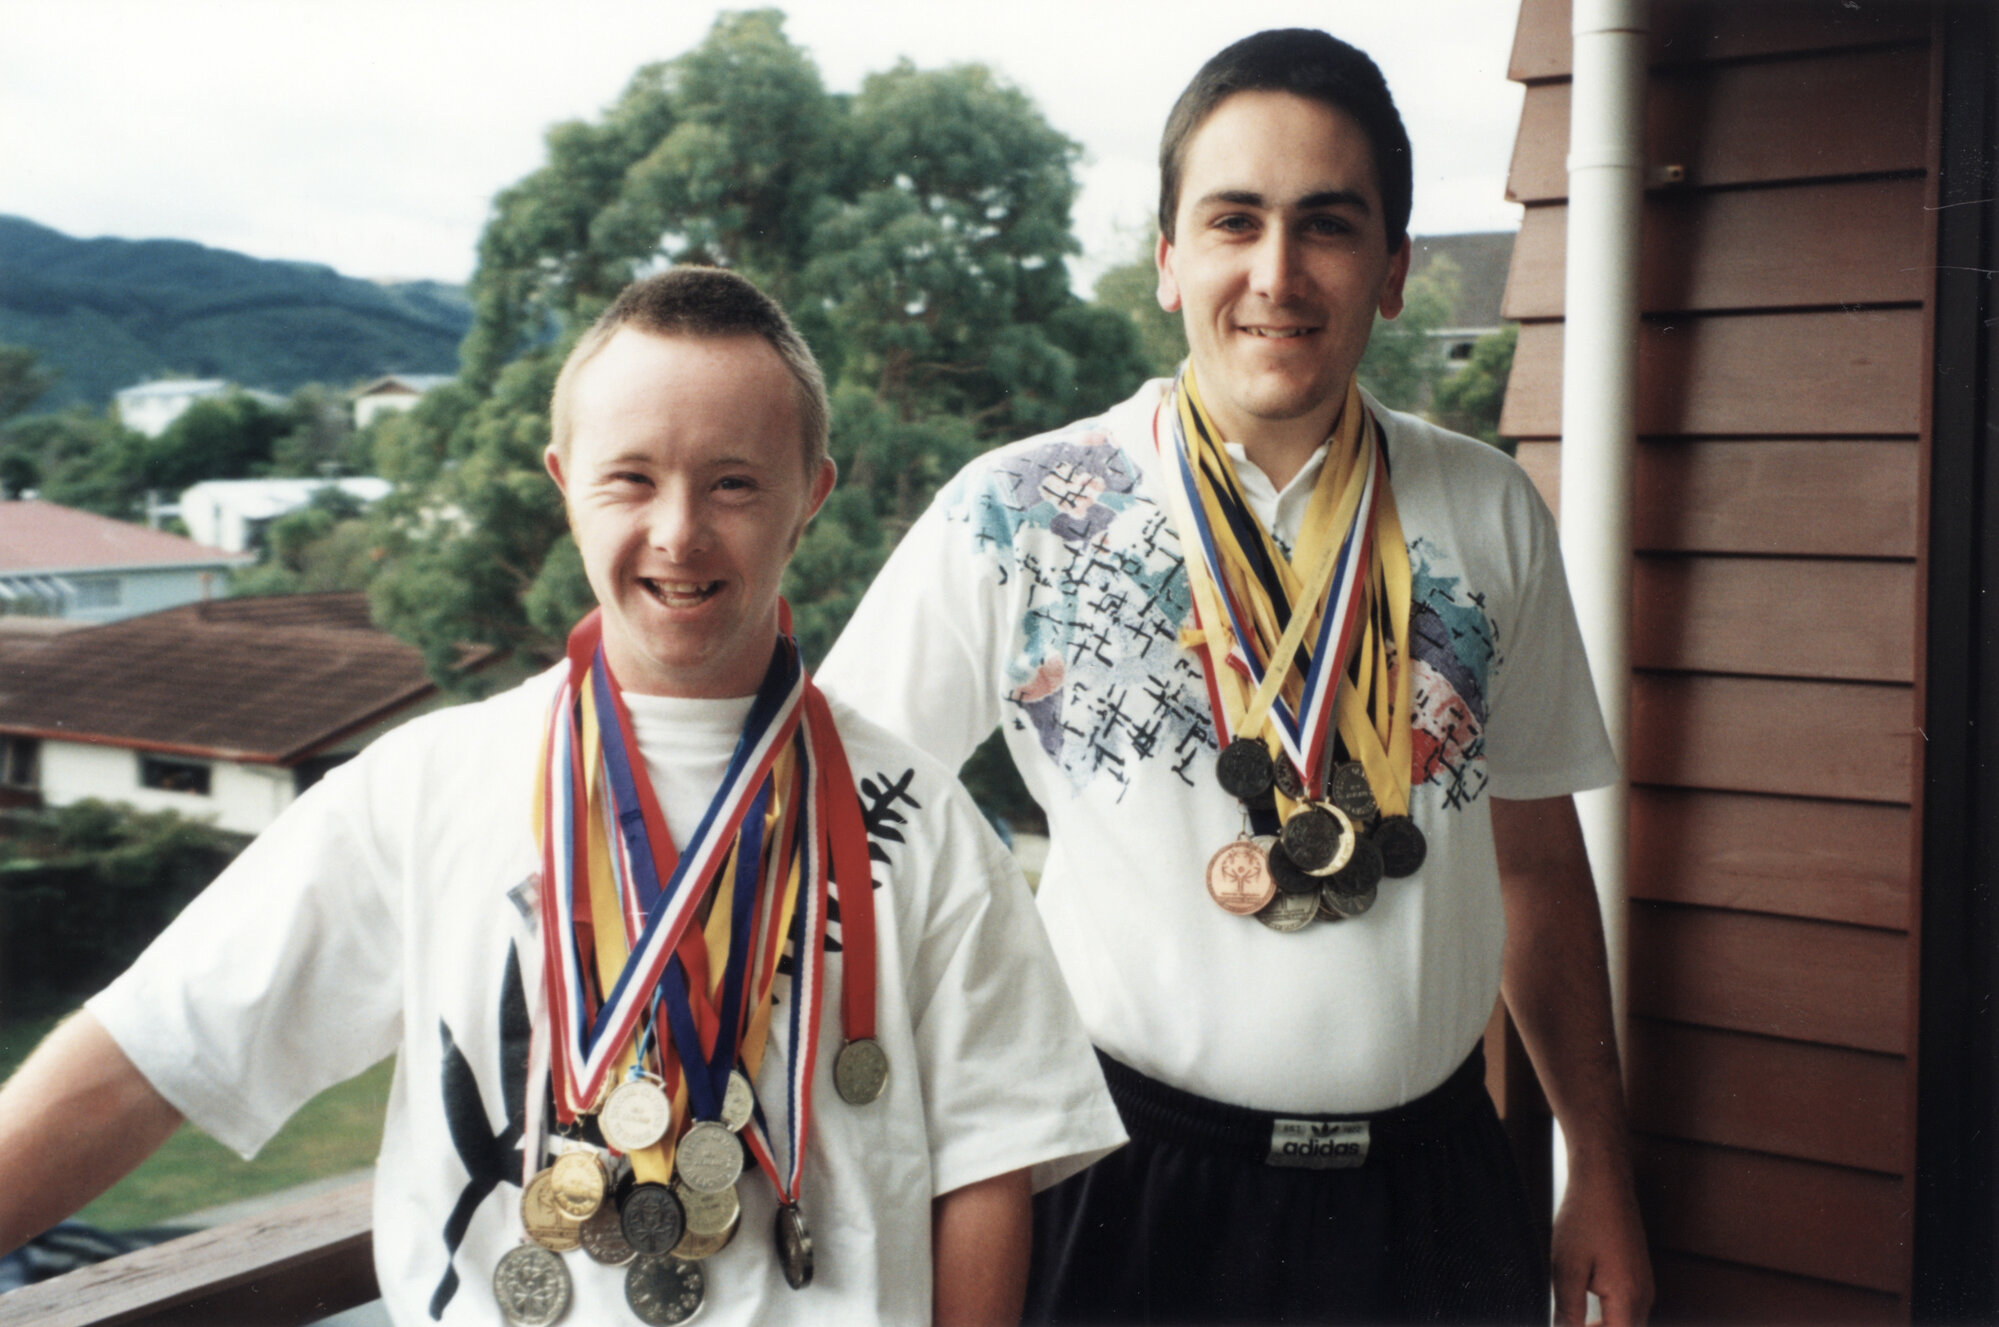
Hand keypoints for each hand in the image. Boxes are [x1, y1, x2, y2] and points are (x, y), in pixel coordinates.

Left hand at [1550, 1154, 1652, 1326]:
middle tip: (1567, 1323)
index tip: (1568, 1326)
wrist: (1603, 1181)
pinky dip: (1608, 1318)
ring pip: (1627, 1324)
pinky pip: (1627, 1310)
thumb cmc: (1585, 1218)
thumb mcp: (1566, 1268)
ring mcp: (1644, 1287)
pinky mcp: (1637, 1277)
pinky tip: (1583, 1311)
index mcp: (1629, 1298)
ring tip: (1572, 1321)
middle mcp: (1644, 1296)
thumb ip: (1568, 1310)